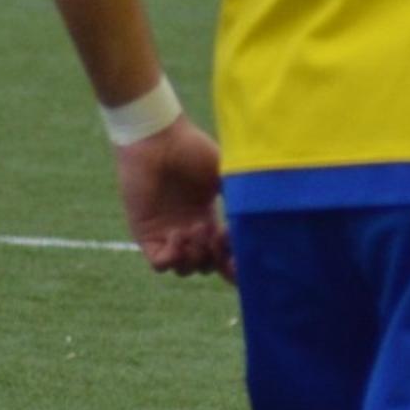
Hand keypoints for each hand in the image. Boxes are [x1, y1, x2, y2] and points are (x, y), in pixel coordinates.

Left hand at [115, 115, 233, 281]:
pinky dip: (173, 257)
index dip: (232, 260)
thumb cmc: (192, 150)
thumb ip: (242, 199)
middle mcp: (188, 229)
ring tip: (195, 229)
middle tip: (216, 235)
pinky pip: (160, 264)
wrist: (158, 140)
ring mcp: (166, 233)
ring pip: (184, 268)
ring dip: (195, 257)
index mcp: (208, 218)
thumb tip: (264, 221)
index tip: (240, 253)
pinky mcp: (146, 234)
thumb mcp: (226, 175)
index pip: (222, 253)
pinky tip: (178, 234)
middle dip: (215, 258)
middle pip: (205, 265)